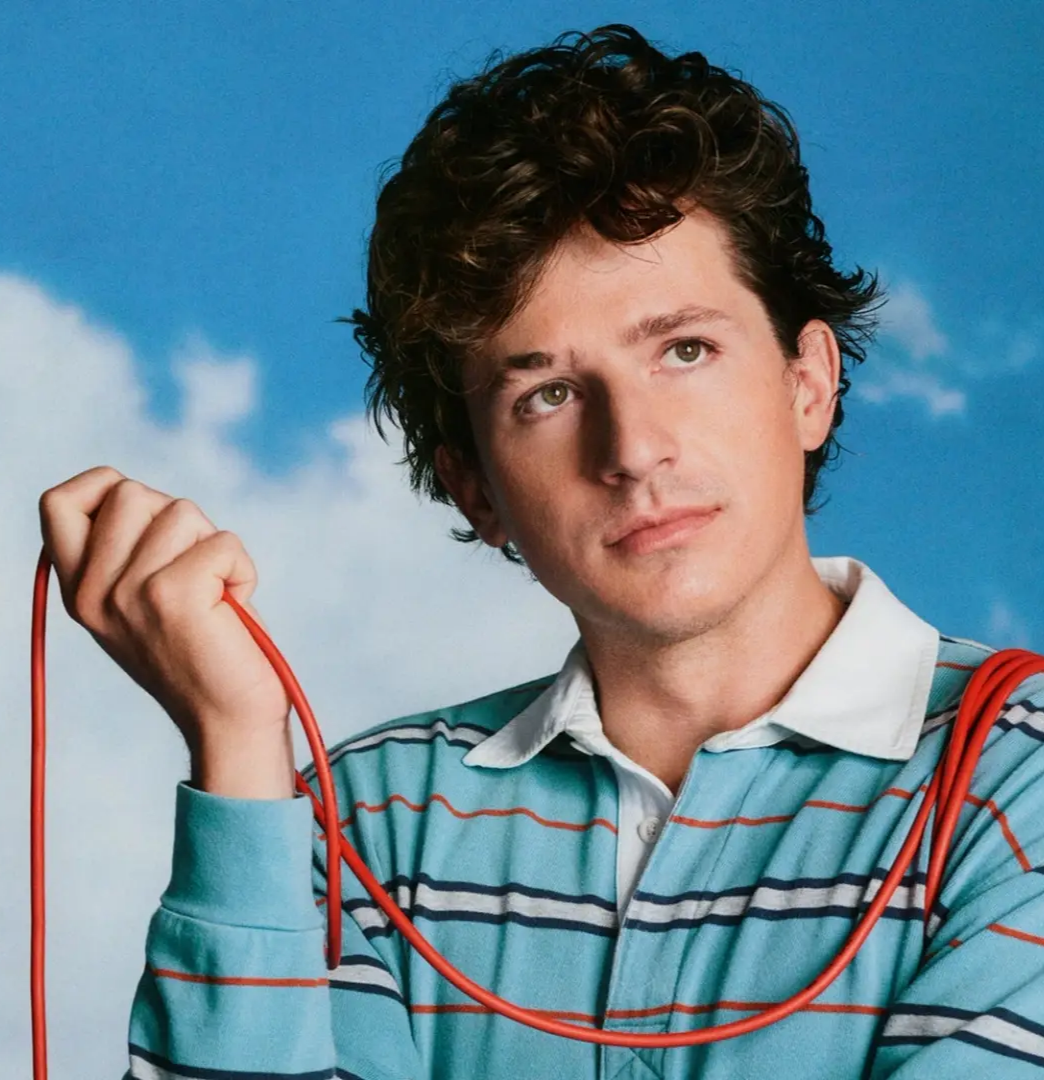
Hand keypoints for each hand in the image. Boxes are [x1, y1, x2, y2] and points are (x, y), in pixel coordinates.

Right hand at [39, 465, 294, 796]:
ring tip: (215, 594)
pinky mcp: (171, 596)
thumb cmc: (203, 652)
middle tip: (195, 571)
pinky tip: (234, 606)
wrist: (229, 722)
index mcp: (78, 589)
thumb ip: (126, 551)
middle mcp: (91, 592)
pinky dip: (242, 568)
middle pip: (130, 492)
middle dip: (178, 519)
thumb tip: (133, 494)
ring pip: (180, 510)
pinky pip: (223, 542)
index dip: (105, 487)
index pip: (59, 501)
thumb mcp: (143, 599)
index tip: (147, 520)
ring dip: (214, 545)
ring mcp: (127, 593)